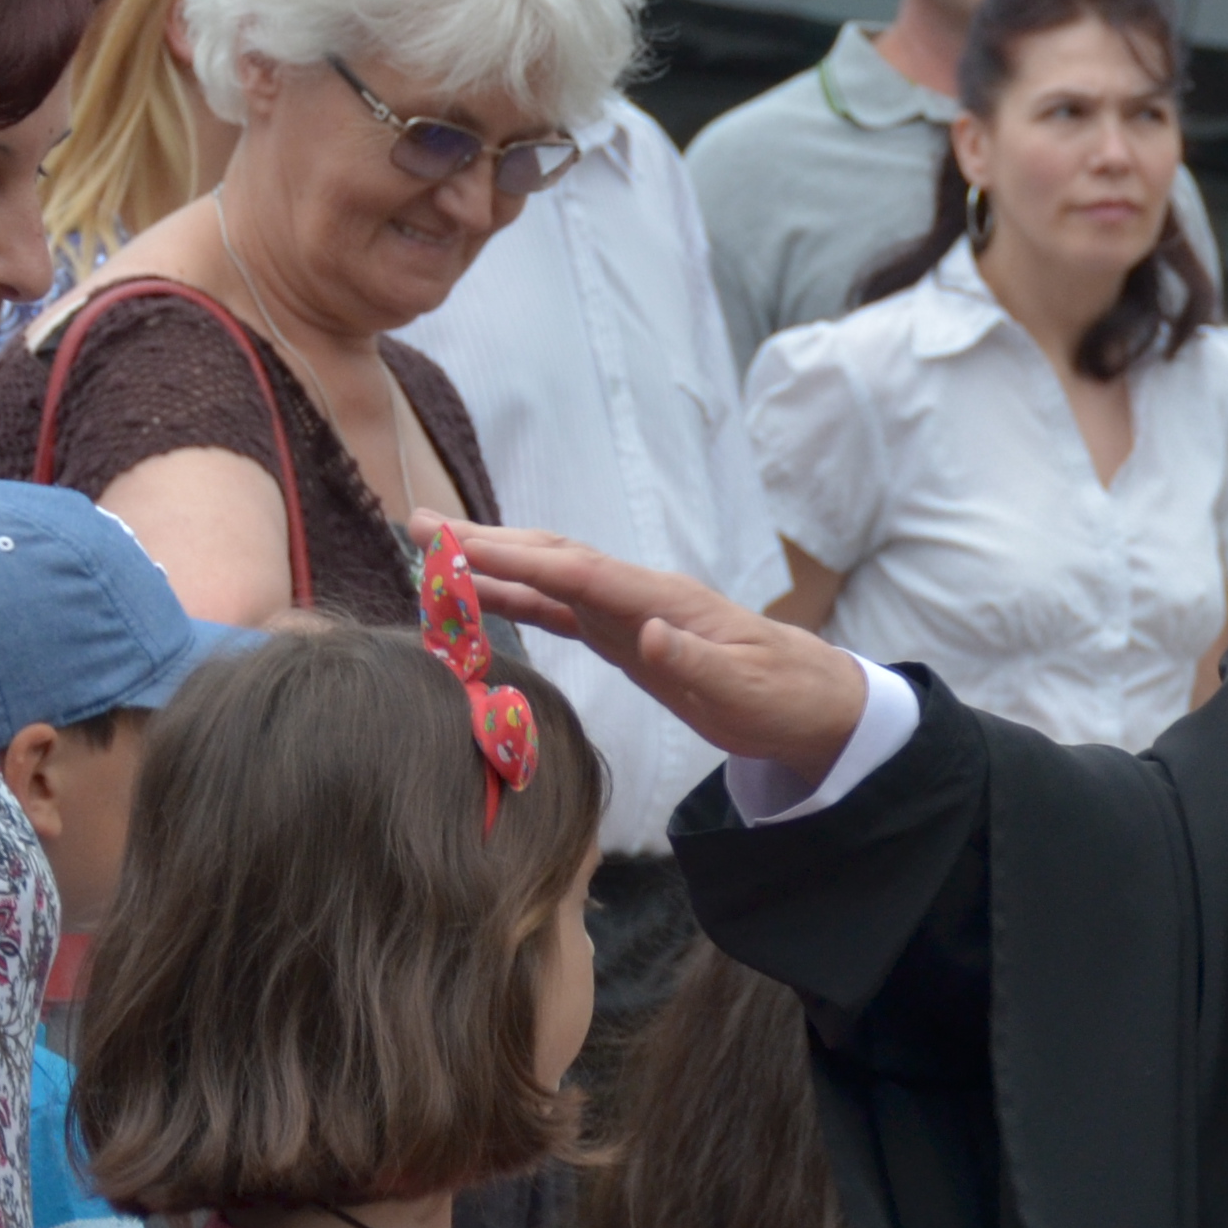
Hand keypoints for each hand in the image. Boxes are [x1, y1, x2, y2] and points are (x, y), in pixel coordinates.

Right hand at [432, 519, 868, 777]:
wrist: (810, 700)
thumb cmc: (780, 695)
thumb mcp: (744, 691)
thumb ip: (695, 664)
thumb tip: (651, 635)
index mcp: (661, 599)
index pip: (576, 572)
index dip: (515, 558)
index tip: (458, 547)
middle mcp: (637, 594)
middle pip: (550, 558)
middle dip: (485, 543)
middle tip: (418, 527)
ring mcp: (628, 611)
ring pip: (547, 578)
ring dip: (490, 565)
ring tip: (430, 552)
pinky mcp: (624, 634)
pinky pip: (559, 609)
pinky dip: (516, 598)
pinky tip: (480, 598)